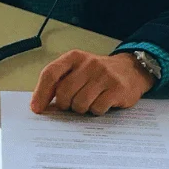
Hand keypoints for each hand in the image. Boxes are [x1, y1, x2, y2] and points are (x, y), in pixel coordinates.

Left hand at [30, 50, 155, 114]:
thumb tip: (39, 105)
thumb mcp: (77, 70)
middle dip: (65, 104)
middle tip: (72, 104)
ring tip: (89, 102)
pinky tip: (102, 103)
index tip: (37, 109)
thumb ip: (59, 82)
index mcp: (74, 57)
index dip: (40, 93)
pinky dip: (96, 111)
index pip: (50, 74)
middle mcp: (88, 63)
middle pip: (63, 93)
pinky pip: (97, 109)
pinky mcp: (117, 88)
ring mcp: (104, 75)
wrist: (131, 70)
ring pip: (79, 104)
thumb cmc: (98, 74)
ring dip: (81, 109)